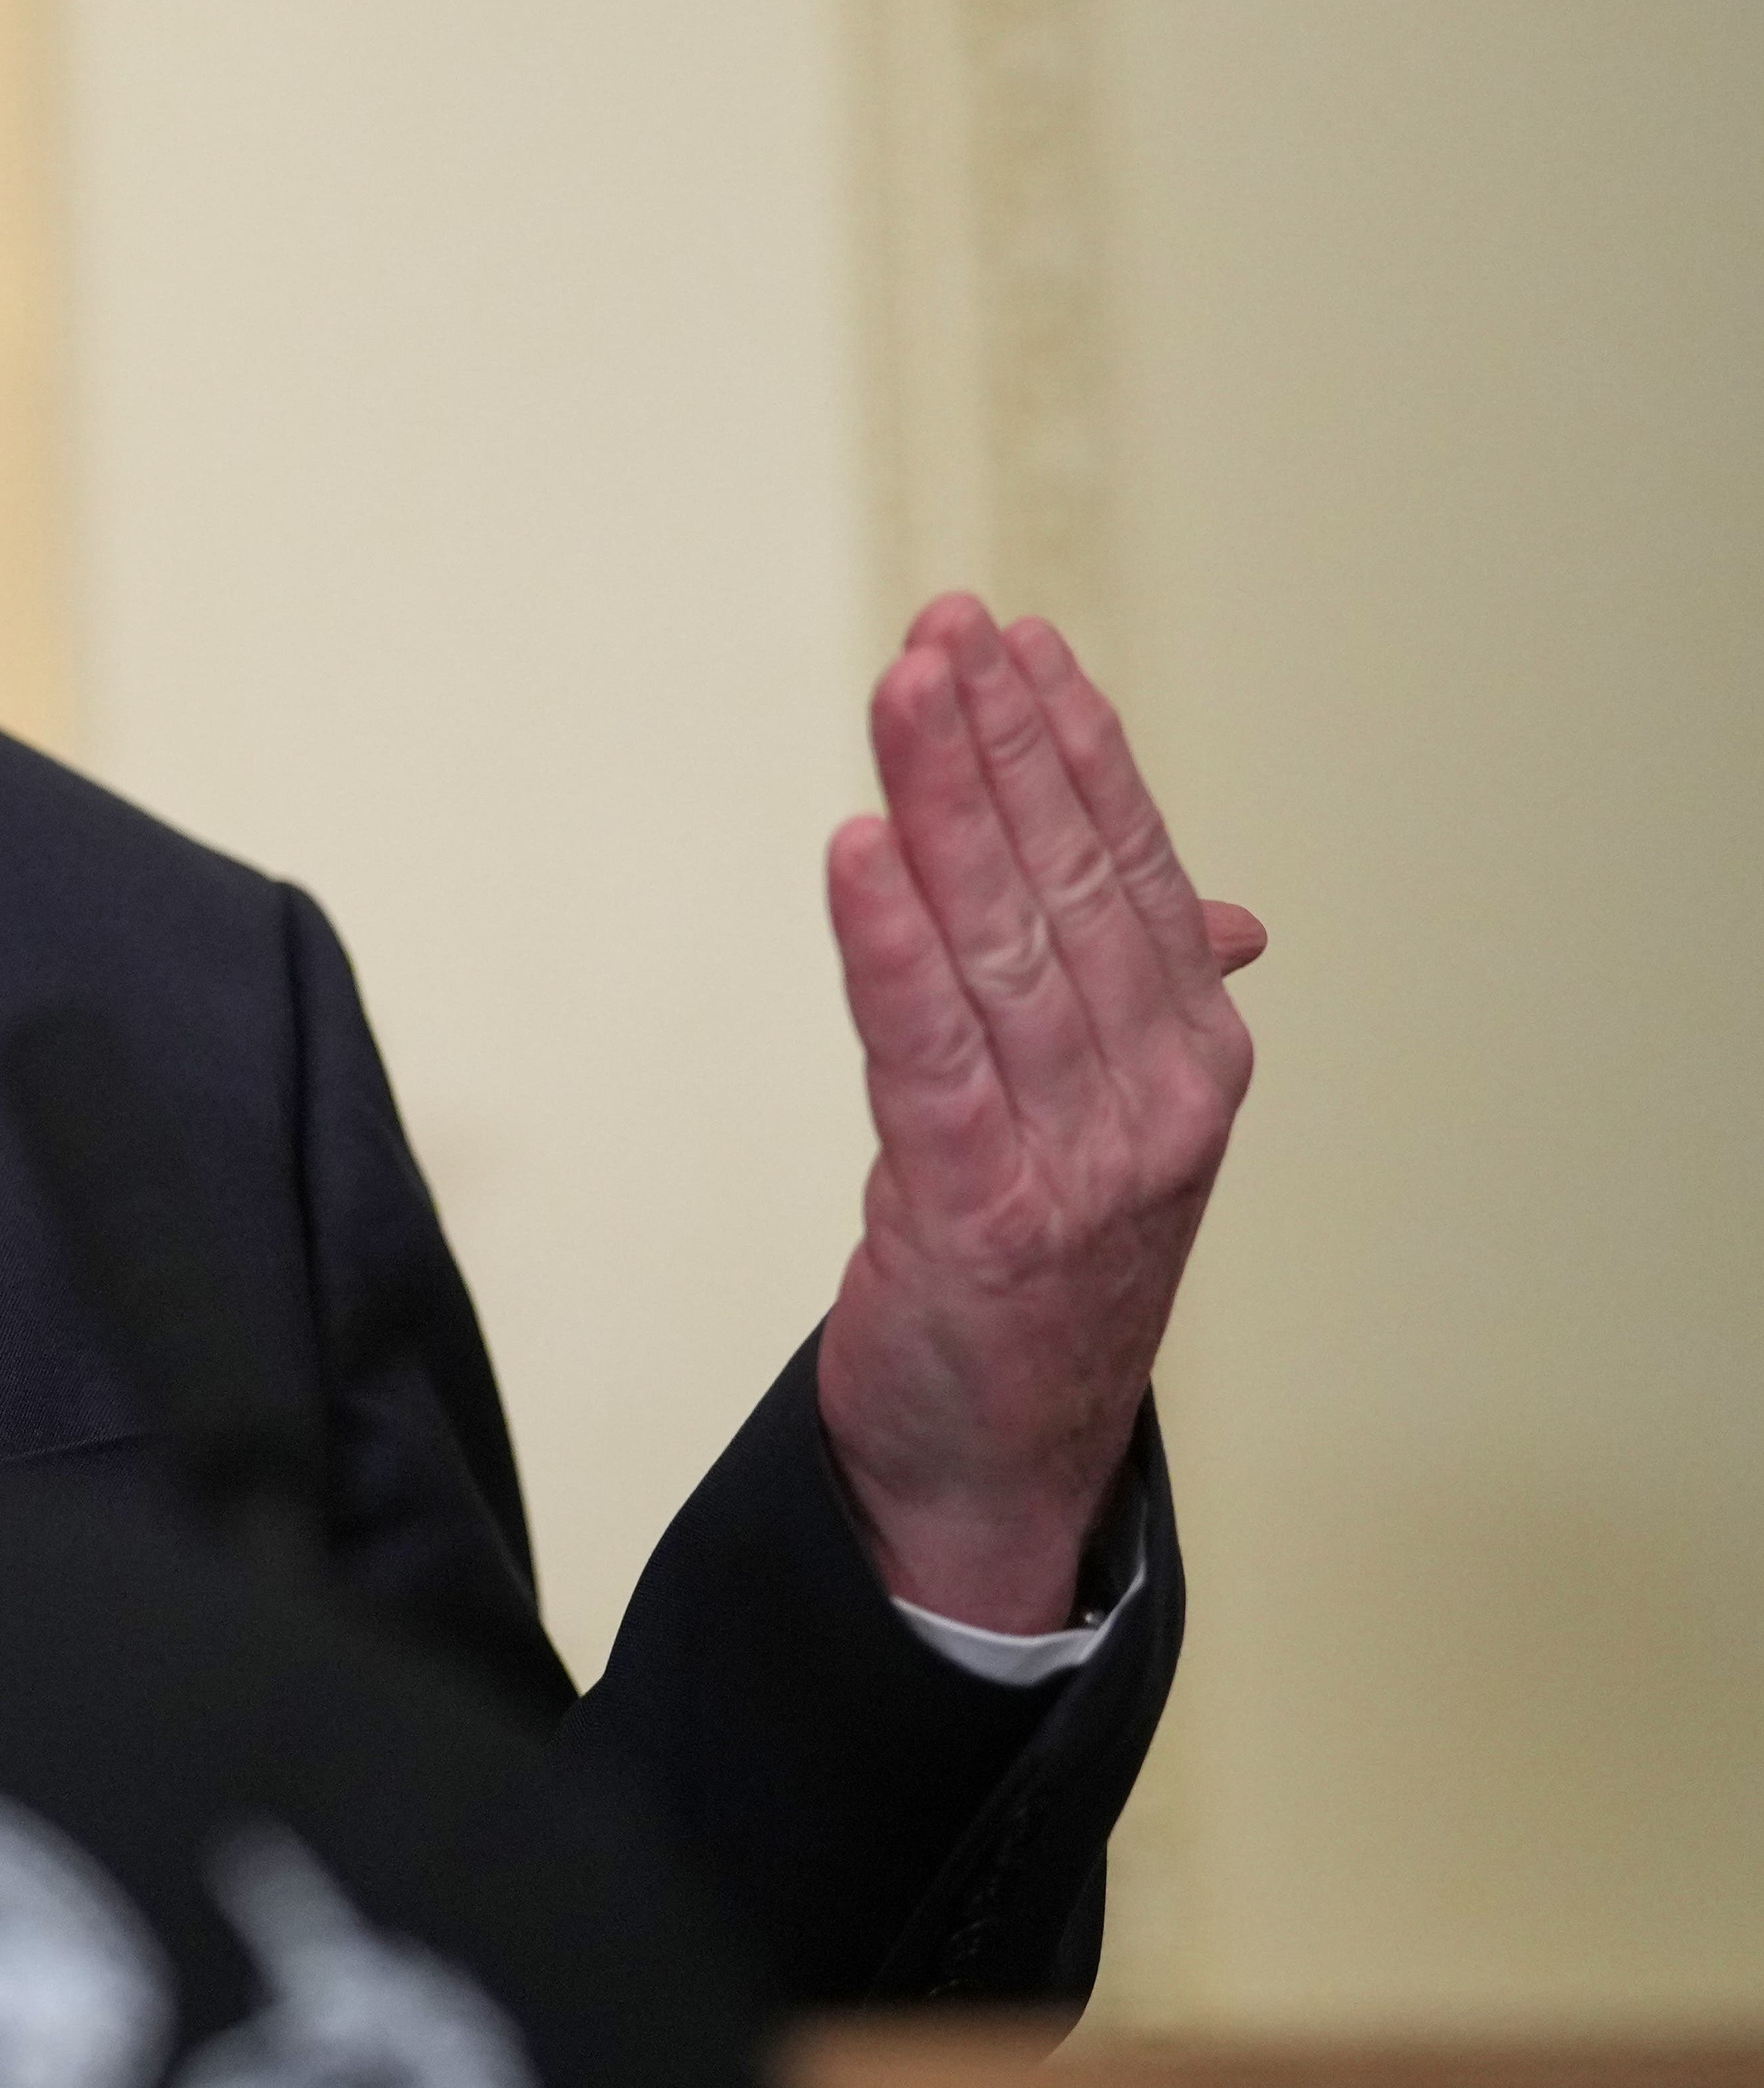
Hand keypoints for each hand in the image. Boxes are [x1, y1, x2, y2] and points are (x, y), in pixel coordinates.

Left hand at [814, 598, 1262, 1631]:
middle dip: (1000, 742)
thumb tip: (1230, 913)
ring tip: (904, 689)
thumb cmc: (1049, 1269)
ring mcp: (1073, 1155)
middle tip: (945, 626)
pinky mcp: (972, 1209)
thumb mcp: (1120, 1127)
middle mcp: (1153, 1094)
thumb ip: (1150, 1005)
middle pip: (1067, 881)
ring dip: (946, 803)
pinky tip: (856, 849)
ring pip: (1000, 941)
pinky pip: (924, 1050)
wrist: (1000, 1461)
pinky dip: (888, 942)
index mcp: (1195, 1056)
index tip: (1015, 640)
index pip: (1133, 864)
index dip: (1072, 746)